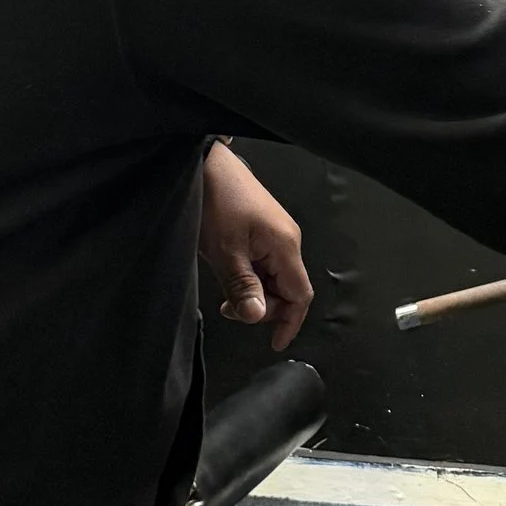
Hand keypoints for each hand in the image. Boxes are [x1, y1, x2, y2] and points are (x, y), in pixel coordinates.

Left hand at [200, 144, 313, 348]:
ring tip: (226, 290)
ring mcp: (275, 234)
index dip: (289, 322)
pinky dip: (249, 276)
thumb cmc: (216, 199)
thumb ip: (243, 288)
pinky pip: (263, 263)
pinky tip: (229, 272)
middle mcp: (287, 239)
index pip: (301, 295)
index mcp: (285, 245)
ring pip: (273, 277)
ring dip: (253, 291)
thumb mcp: (225, 252)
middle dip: (264, 306)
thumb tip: (258, 317)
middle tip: (233, 309)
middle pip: (288, 289)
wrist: (205, 164)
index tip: (274, 342)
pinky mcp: (262, 229)